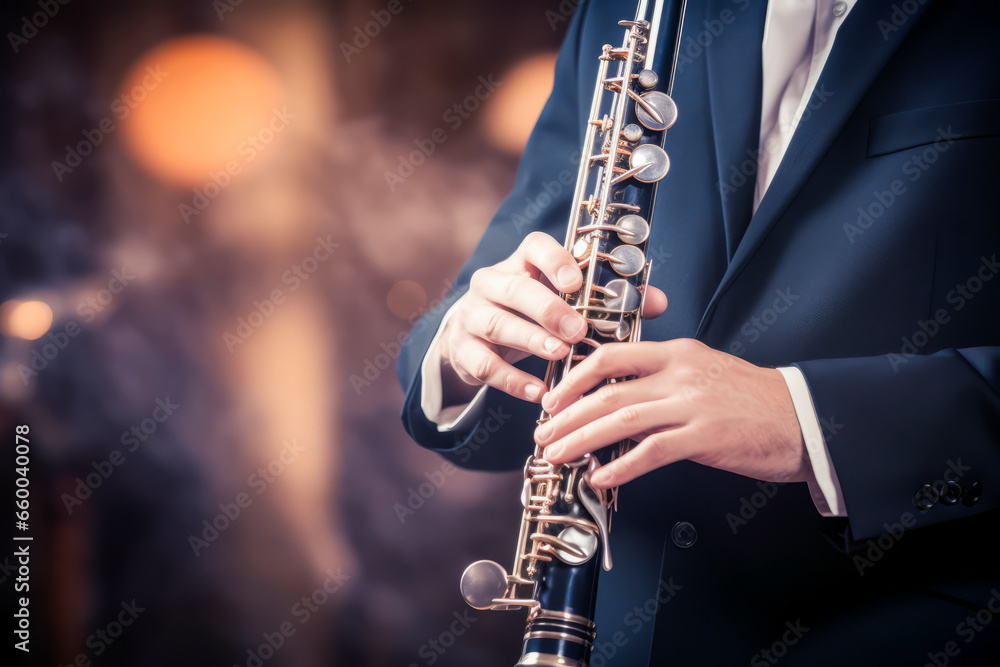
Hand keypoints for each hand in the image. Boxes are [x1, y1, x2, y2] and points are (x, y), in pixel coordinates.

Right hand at [438, 232, 667, 402]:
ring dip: (530, 340)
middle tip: (576, 330)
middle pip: (515, 289)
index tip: (577, 282)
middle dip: (547, 309)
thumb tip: (658, 302)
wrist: (472, 338)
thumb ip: (611, 301)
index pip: (534, 247)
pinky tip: (538, 392)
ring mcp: (472, 315)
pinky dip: (513, 380)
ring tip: (559, 354)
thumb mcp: (563, 302)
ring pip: (496, 324)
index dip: (556, 262)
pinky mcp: (462, 349)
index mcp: (522, 263)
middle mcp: (492, 283)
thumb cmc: (531, 315)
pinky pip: (485, 364)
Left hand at [534, 339, 808, 488]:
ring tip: (557, 455)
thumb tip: (616, 398)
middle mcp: (679, 372)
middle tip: (542, 434)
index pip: (610, 355)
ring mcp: (692, 403)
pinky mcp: (705, 435)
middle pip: (606, 390)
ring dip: (581, 439)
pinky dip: (620, 466)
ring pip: (621, 419)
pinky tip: (599, 477)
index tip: (552, 398)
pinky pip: (651, 451)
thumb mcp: (703, 371)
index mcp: (676, 351)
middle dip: (566, 415)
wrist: (804, 417)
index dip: (573, 378)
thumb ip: (662, 378)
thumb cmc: (752, 399)